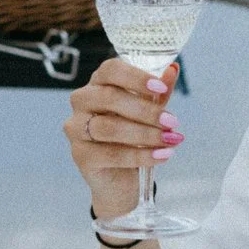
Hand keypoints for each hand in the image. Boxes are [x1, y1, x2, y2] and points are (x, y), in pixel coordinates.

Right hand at [65, 58, 181, 218]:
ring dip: (145, 133)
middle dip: (145, 110)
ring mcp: (76, 129)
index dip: (136, 77)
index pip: (110, 70)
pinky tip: (161, 155)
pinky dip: (141, 155)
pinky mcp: (80, 155)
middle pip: (109, 97)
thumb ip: (158, 92)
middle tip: (172, 121)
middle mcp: (81, 102)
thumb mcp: (149, 111)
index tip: (161, 88)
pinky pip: (112, 154)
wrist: (120, 178)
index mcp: (97, 84)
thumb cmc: (132, 137)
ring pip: (110, 127)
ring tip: (170, 140)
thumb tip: (172, 70)